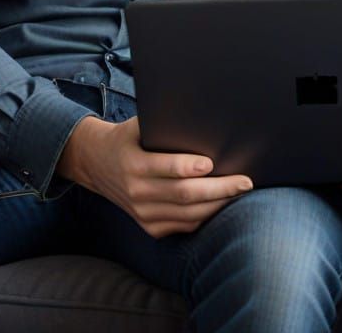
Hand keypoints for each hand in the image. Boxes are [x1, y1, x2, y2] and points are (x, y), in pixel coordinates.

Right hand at [58, 116, 251, 237]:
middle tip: (245, 182)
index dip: (190, 167)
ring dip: (217, 205)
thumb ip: (163, 123)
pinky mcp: (149, 227)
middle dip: (219, 189)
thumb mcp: (137, 125)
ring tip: (240, 193)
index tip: (212, 163)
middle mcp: (137, 192)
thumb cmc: (127, 138)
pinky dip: (205, 216)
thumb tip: (200, 115)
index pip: (167, 169)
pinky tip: (222, 204)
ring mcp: (142, 214)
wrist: (96, 164)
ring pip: (188, 215)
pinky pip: (183, 226)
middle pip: (185, 195)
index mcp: (134, 164)